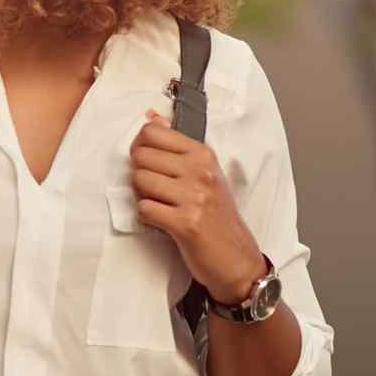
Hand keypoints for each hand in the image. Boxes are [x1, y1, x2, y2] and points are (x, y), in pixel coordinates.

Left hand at [128, 110, 262, 303]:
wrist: (236, 258)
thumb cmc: (216, 216)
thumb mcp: (203, 173)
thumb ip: (175, 145)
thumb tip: (151, 116)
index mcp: (203, 154)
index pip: (152, 132)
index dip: (141, 147)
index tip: (150, 163)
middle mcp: (200, 171)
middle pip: (140, 156)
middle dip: (140, 174)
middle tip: (156, 190)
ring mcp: (194, 197)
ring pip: (139, 181)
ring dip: (142, 196)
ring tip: (160, 205)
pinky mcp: (185, 223)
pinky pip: (144, 209)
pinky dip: (147, 217)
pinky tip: (162, 221)